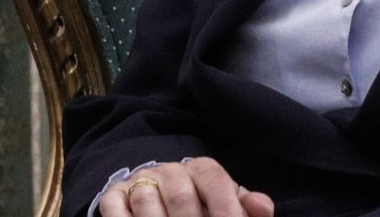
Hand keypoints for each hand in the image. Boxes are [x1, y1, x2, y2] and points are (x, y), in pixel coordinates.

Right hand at [98, 158, 274, 216]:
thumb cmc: (200, 206)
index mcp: (203, 169)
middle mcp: (172, 170)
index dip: (226, 209)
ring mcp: (142, 181)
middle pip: (181, 194)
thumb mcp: (224, 204)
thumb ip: (244, 208)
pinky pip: (115, 207)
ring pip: (147, 200)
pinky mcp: (115, 194)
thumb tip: (264, 209)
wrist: (157, 194)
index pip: (216, 183)